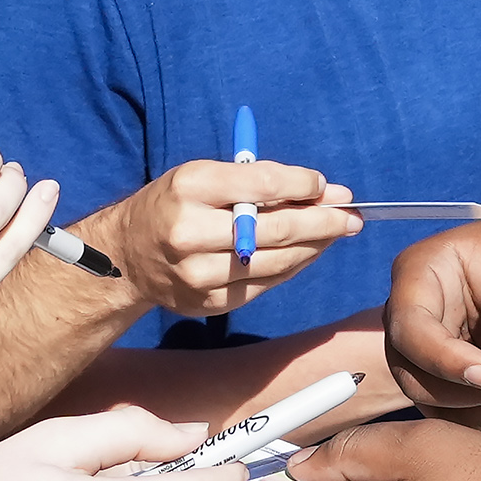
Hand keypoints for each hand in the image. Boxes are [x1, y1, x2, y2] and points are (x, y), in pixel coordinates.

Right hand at [85, 157, 352, 318]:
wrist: (128, 257)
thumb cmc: (173, 205)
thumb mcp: (201, 177)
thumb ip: (254, 181)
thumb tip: (320, 189)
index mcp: (189, 188)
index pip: (261, 185)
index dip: (302, 186)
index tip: (325, 186)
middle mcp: (191, 232)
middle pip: (275, 229)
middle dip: (323, 221)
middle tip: (352, 215)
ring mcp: (200, 274)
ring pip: (277, 261)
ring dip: (315, 246)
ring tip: (338, 232)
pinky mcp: (210, 303)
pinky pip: (266, 283)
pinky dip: (293, 266)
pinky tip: (308, 252)